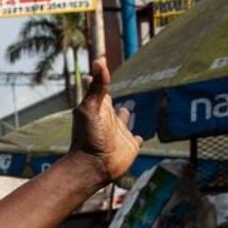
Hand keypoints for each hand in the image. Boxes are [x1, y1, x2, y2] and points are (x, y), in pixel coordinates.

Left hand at [69, 58, 142, 184]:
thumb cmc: (88, 138)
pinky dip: (137, 139)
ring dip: (126, 115)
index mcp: (100, 108)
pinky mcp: (129, 147)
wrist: (93, 167)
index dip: (97, 77)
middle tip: (110, 91)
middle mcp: (110, 119)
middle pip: (112, 105)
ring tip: (126, 110)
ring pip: (124, 120)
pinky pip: (135, 141)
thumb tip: (99, 60)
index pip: (98, 88)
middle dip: (112, 98)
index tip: (98, 64)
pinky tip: (138, 138)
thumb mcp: (92, 109)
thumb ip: (97, 87)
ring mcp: (120, 133)